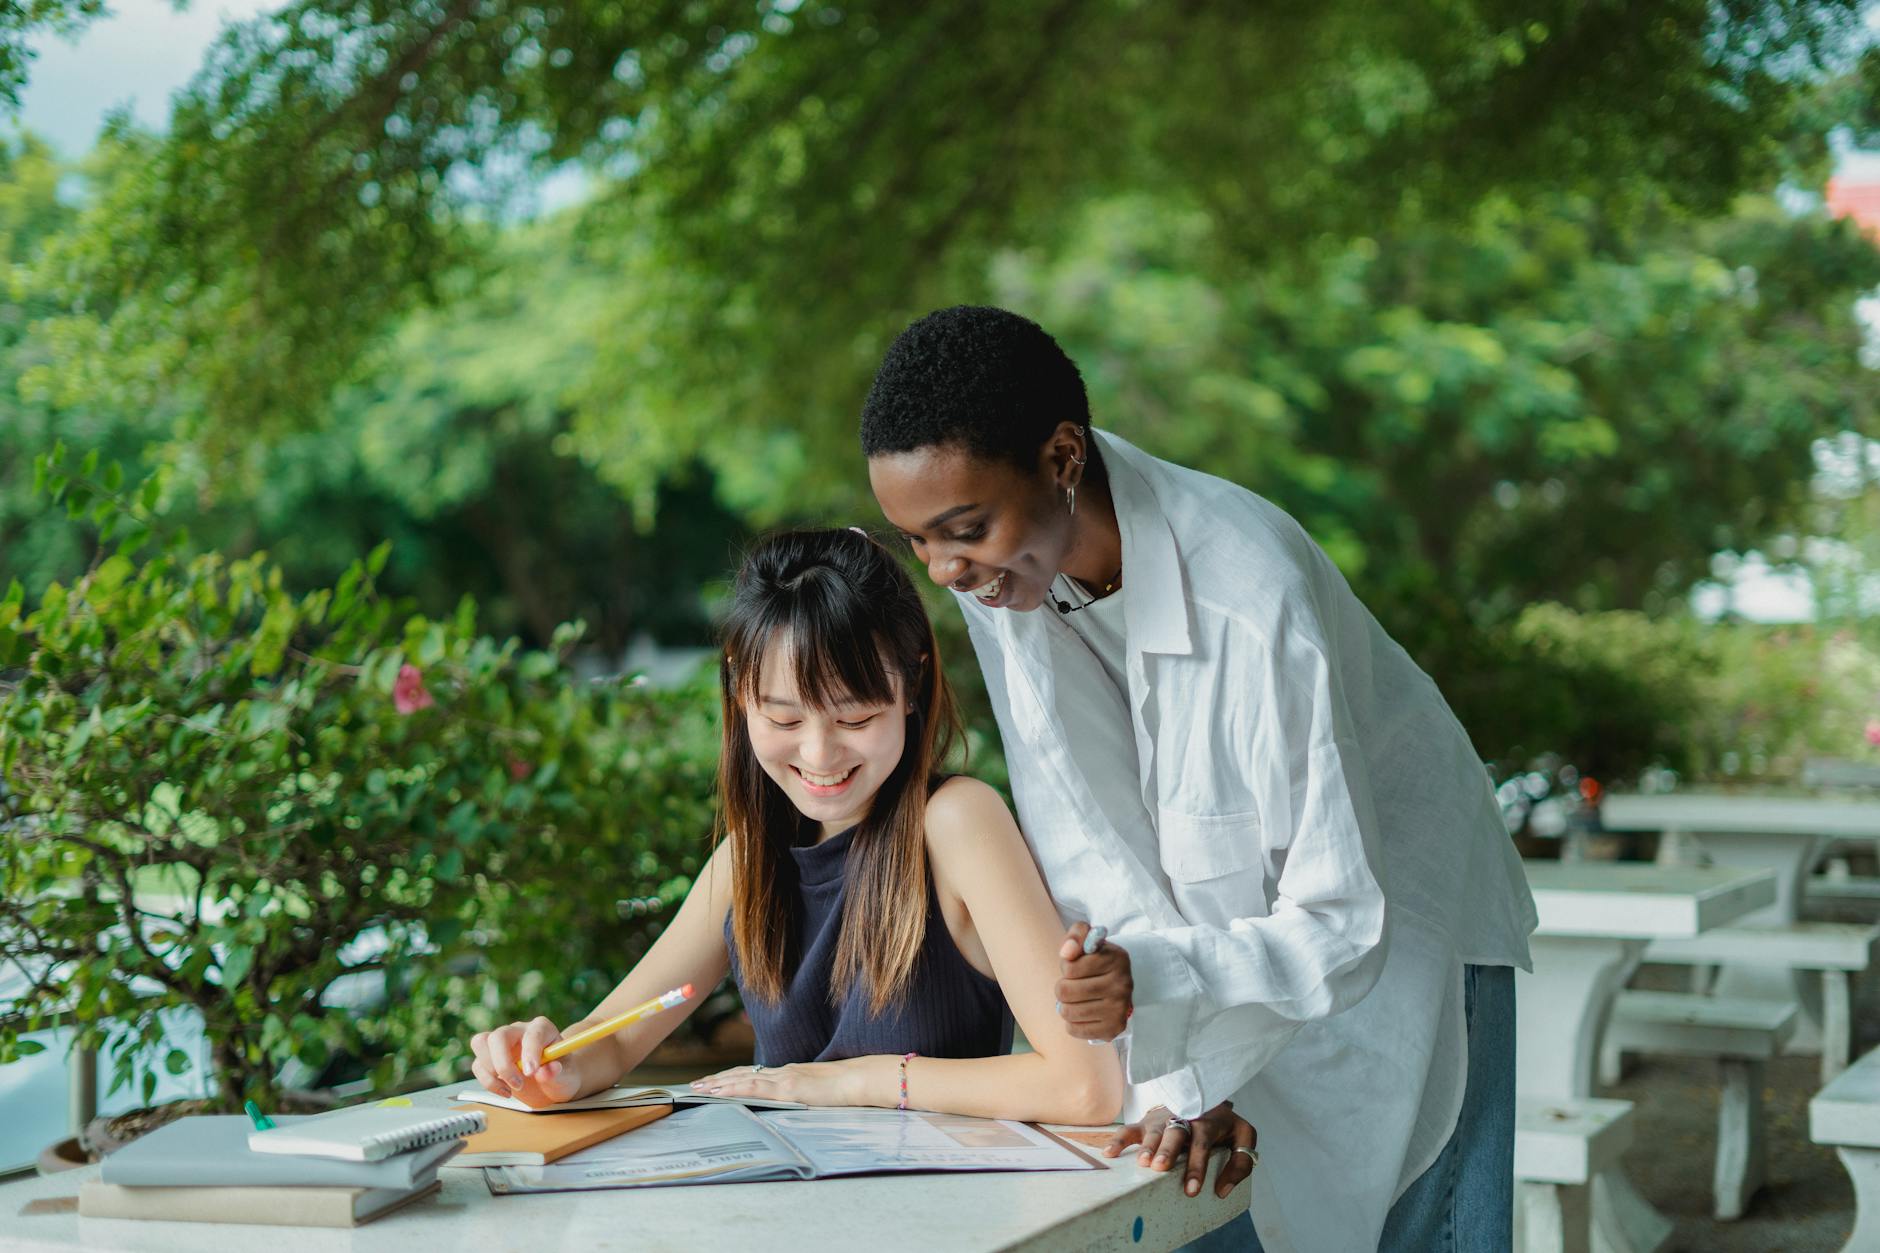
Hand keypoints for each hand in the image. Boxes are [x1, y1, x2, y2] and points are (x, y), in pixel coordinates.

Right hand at [469, 1017, 582, 1107]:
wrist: (553, 1082)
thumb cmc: (562, 1075)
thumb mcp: (567, 1077)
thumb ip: (557, 1073)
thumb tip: (548, 1070)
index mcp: (542, 1028)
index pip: (532, 1034)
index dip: (530, 1052)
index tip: (531, 1072)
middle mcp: (519, 1030)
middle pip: (498, 1036)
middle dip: (503, 1063)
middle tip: (518, 1084)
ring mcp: (502, 1042)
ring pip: (480, 1043)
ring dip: (491, 1070)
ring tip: (511, 1088)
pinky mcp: (490, 1057)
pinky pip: (478, 1065)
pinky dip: (487, 1081)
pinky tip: (506, 1091)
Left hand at [692, 1057, 877, 1107]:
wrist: (858, 1079)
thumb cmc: (843, 1087)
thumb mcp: (816, 1090)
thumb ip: (801, 1093)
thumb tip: (790, 1102)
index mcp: (788, 1074)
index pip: (752, 1074)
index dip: (730, 1077)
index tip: (712, 1082)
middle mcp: (781, 1072)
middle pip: (741, 1074)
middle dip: (716, 1080)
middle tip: (694, 1086)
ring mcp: (783, 1079)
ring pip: (743, 1078)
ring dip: (718, 1084)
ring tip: (699, 1089)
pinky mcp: (788, 1089)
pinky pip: (755, 1087)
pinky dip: (735, 1088)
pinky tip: (722, 1092)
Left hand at [1057, 920, 1132, 1039]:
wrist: (1117, 986)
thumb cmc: (1095, 961)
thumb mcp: (1088, 940)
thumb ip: (1076, 935)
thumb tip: (1067, 952)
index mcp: (1116, 959)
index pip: (1069, 968)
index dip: (1066, 967)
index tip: (1075, 967)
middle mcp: (1122, 985)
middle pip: (1064, 991)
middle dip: (1062, 988)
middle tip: (1072, 985)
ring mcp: (1119, 1009)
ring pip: (1067, 1012)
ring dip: (1065, 1005)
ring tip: (1075, 999)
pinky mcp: (1114, 1029)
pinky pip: (1074, 1029)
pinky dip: (1071, 1022)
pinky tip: (1081, 1013)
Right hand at [1105, 1101, 1257, 1198]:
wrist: (1203, 1094)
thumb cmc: (1223, 1125)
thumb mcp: (1243, 1137)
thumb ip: (1241, 1163)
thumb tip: (1222, 1191)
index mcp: (1209, 1120)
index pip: (1202, 1142)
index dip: (1197, 1165)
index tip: (1192, 1189)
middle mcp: (1184, 1116)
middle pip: (1175, 1132)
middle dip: (1167, 1150)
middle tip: (1161, 1168)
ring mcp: (1164, 1117)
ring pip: (1154, 1130)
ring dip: (1147, 1146)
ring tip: (1142, 1164)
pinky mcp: (1147, 1120)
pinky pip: (1131, 1129)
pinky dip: (1119, 1140)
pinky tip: (1109, 1153)